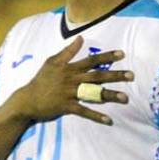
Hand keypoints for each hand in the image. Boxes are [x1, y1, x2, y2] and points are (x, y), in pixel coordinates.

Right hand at [9, 37, 132, 125]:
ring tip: (126, 98)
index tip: (122, 54)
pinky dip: (96, 116)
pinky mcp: (66, 107)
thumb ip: (68, 51)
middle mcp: (72, 79)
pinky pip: (84, 112)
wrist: (26, 100)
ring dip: (110, 96)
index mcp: (70, 68)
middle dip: (115, 75)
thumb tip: (81, 38)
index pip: (91, 60)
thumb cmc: (40, 80)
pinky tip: (109, 120)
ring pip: (93, 94)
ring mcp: (69, 93)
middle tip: (131, 75)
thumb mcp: (52, 62)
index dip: (107, 57)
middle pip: (97, 76)